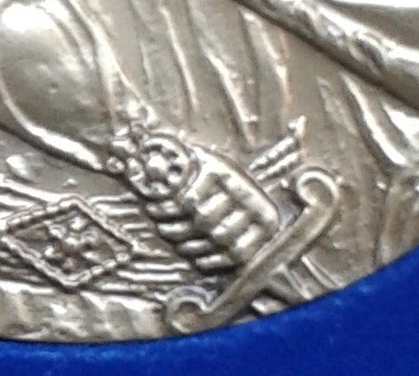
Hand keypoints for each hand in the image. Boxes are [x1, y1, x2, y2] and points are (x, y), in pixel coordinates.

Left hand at [108, 130, 280, 274]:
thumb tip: (148, 160)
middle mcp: (248, 195)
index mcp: (229, 172)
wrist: (271, 188)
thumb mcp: (200, 158)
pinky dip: (207, 259)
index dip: (168, 208)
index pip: (191, 199)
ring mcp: (257, 221)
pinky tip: (192, 252)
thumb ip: (176, 160)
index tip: (153, 208)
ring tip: (173, 237)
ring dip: (189, 244)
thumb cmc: (218, 170)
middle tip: (161, 225)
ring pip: (216, 241)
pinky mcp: (261, 243)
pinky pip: (230, 258)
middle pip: (204, 222)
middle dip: (177, 228)